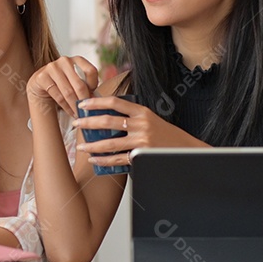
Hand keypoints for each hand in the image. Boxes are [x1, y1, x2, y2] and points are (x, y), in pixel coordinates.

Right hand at [27, 56, 98, 119]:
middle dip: (85, 100)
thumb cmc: (64, 83)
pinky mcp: (42, 77)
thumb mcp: (77, 81)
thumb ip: (87, 86)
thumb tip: (95, 100)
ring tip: (80, 114)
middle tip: (88, 111)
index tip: (93, 96)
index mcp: (77, 59)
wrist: (43, 83)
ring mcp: (52, 67)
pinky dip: (66, 107)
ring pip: (68, 92)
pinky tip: (71, 112)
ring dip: (75, 106)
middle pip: (79, 84)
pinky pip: (58, 96)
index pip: (91, 71)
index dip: (94, 85)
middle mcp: (65, 60)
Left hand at [72, 96, 205, 168]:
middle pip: (108, 121)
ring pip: (110, 143)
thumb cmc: (166, 135)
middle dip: (88, 122)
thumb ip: (132, 116)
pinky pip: (118, 159)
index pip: (115, 102)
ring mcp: (141, 140)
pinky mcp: (142, 156)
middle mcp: (141, 124)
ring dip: (92, 144)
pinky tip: (94, 159)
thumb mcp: (150, 119)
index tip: (83, 103)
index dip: (97, 101)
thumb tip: (106, 116)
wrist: (187, 150)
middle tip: (75, 123)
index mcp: (142, 111)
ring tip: (81, 145)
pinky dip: (104, 160)